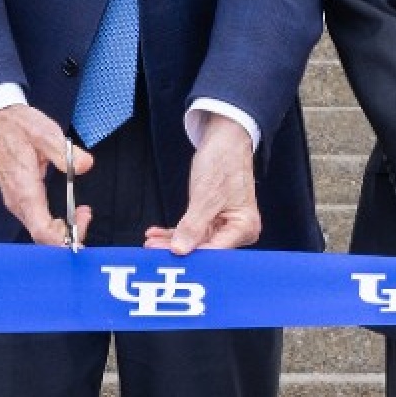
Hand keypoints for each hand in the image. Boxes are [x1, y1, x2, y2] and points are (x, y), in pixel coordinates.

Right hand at [0, 104, 92, 246]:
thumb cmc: (18, 127)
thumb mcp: (47, 133)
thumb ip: (66, 153)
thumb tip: (85, 166)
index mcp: (24, 189)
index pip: (43, 232)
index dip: (66, 235)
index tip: (83, 216)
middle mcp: (18, 202)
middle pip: (43, 238)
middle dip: (68, 235)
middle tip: (86, 214)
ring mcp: (17, 202)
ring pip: (40, 232)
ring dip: (63, 230)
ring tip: (82, 213)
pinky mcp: (19, 199)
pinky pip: (38, 222)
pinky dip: (55, 225)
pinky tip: (69, 214)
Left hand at [149, 120, 261, 254]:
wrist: (224, 139)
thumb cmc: (223, 163)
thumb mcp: (206, 197)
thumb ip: (193, 226)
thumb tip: (180, 250)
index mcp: (244, 227)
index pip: (216, 250)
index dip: (193, 255)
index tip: (170, 257)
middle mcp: (237, 230)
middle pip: (205, 247)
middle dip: (178, 248)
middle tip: (153, 250)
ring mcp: (223, 224)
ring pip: (195, 239)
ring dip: (172, 240)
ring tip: (151, 242)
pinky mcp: (211, 217)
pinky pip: (192, 229)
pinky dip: (175, 231)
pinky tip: (157, 233)